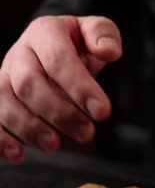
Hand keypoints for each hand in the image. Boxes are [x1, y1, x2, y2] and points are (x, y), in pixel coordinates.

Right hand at [0, 15, 121, 161]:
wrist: (54, 47)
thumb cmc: (77, 45)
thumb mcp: (94, 32)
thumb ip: (104, 35)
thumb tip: (109, 51)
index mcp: (46, 32)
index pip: (58, 59)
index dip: (80, 87)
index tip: (103, 112)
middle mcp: (20, 53)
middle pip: (29, 83)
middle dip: (59, 113)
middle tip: (87, 134)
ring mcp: (5, 75)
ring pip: (5, 101)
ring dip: (29, 128)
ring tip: (55, 146)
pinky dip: (1, 138)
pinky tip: (18, 155)